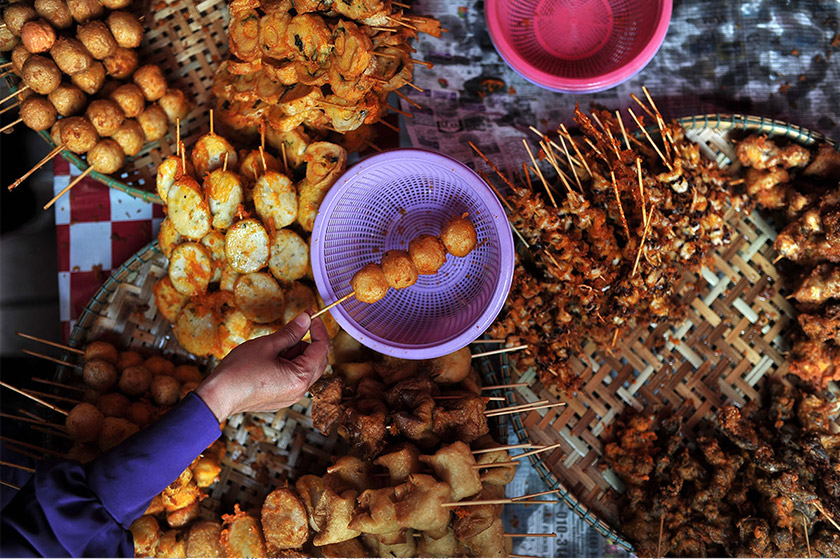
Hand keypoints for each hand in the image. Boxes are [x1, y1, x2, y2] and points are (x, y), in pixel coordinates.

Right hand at [195, 313, 329, 421]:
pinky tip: (270, 359)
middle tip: (293, 328)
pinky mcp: (281, 398)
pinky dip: (288, 364)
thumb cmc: (239, 371)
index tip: (311, 316)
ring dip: (295, 353)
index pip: (321, 349)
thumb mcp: (268, 345)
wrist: (218, 396)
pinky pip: (293, 378)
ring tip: (273, 347)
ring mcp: (290, 396)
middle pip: (316, 360)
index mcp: (300, 378)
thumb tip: (306, 319)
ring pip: (304, 368)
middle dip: (307, 341)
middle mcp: (300, 391)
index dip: (319, 329)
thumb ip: (291, 332)